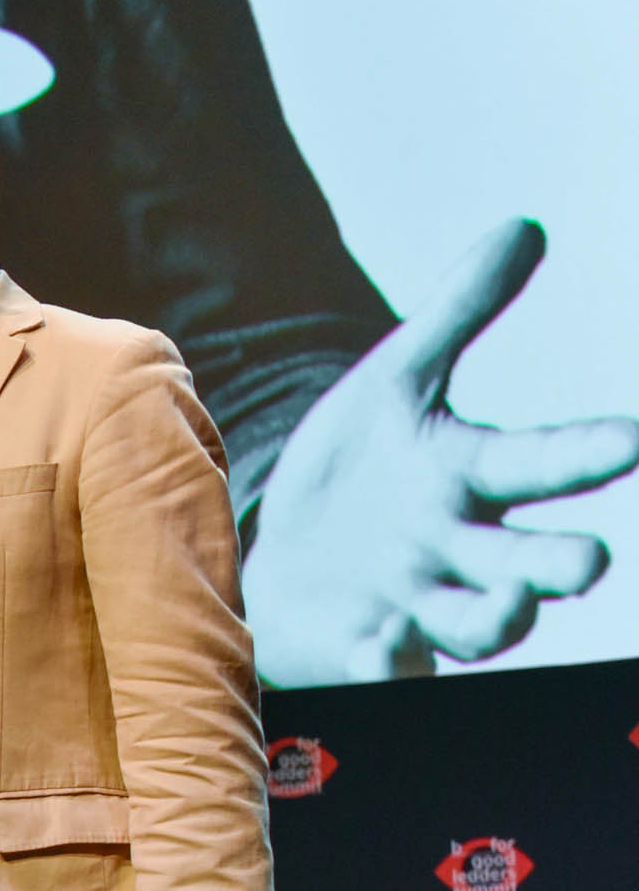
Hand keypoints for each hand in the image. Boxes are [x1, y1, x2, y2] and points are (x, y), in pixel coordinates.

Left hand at [242, 217, 638, 685]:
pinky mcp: (368, 643)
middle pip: (530, 564)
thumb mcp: (397, 380)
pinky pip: (390, 665)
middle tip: (589, 560)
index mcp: (472, 477)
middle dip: (559, 563)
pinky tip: (381, 642)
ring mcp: (418, 602)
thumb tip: (527, 226)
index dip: (586, 451)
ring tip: (503, 601)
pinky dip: (391, 660)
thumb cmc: (359, 467)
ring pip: (477, 627)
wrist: (287, 551)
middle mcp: (460, 549)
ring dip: (495, 618)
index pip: (543, 461)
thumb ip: (461, 312)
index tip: (631, 439)